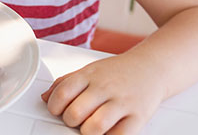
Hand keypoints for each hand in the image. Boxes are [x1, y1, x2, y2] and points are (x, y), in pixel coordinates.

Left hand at [41, 53, 165, 134]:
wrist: (152, 68)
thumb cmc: (118, 71)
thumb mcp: (89, 70)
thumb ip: (66, 82)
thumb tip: (45, 98)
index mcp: (89, 75)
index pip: (62, 92)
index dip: (54, 106)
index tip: (57, 110)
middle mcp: (105, 87)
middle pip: (75, 112)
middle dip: (70, 121)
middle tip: (75, 120)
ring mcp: (122, 102)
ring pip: (95, 126)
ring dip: (87, 132)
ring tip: (89, 127)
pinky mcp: (138, 117)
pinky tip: (106, 132)